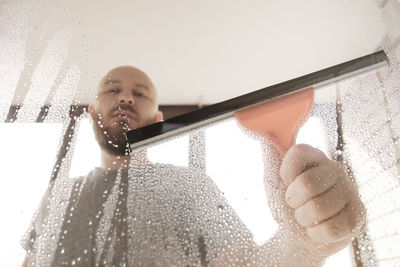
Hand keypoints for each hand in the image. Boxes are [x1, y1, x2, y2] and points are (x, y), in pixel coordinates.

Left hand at [279, 144, 364, 259]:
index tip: (286, 183)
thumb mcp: (273, 180)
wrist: (296, 236)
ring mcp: (350, 191)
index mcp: (314, 156)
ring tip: (307, 217)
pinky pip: (331, 228)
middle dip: (293, 201)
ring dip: (304, 219)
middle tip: (296, 204)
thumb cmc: (285, 204)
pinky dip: (316, 233)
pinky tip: (318, 228)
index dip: (286, 175)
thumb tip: (268, 137)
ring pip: (318, 208)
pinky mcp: (358, 215)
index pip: (298, 154)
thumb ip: (271, 156)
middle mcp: (335, 168)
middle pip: (307, 184)